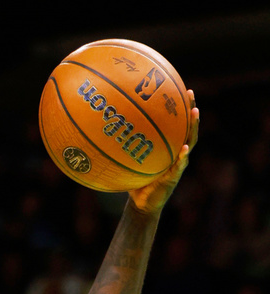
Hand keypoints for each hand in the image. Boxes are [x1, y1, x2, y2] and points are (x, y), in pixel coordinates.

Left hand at [129, 89, 198, 214]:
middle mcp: (175, 153)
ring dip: (193, 127)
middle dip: (189, 109)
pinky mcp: (174, 177)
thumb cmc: (133, 180)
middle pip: (186, 127)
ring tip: (195, 112)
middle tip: (189, 92)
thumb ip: (119, 148)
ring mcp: (178, 164)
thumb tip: (99, 130)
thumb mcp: (126, 161)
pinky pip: (180, 166)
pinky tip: (185, 149)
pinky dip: (183, 157)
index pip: (174, 124)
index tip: (175, 89)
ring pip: (190, 142)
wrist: (141, 204)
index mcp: (166, 147)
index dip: (176, 107)